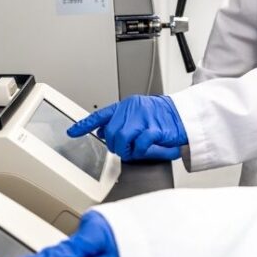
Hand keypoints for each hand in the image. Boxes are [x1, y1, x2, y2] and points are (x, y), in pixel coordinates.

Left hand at [68, 94, 186, 160]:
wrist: (184, 116)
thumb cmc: (162, 118)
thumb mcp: (138, 116)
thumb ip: (121, 122)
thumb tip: (103, 131)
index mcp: (126, 105)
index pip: (101, 115)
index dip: (85, 124)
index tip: (72, 132)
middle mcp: (132, 109)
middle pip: (111, 133)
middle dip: (116, 146)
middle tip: (126, 149)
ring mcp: (143, 117)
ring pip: (122, 139)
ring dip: (127, 150)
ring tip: (137, 150)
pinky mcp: (154, 128)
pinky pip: (139, 145)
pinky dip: (141, 150)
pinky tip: (148, 148)